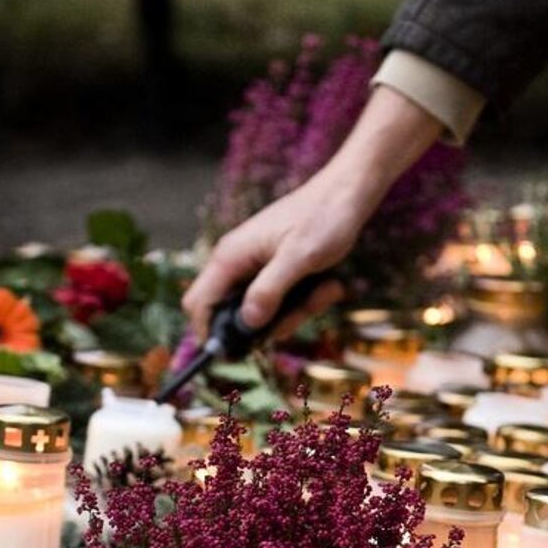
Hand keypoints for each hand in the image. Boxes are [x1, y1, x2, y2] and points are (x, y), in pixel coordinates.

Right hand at [183, 86, 442, 337]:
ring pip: (266, 312)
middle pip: (236, 315)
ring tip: (328, 288)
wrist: (348, 195)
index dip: (212, 333)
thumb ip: (270, 290)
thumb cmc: (324, 219)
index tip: (241, 352)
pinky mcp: (277, 271)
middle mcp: (237, 263)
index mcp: (231, 256)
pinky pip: (285, 301)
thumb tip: (247, 322)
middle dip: (273, 323)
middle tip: (306, 309)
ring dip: (299, 310)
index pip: (199, 303)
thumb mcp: (299, 258)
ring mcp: (258, 267)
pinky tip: (330, 284)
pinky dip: (308, 300)